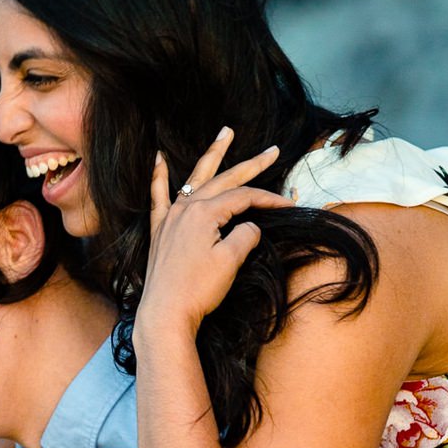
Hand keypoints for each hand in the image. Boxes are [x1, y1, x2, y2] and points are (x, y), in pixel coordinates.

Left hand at [138, 126, 294, 337]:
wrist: (165, 314)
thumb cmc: (198, 290)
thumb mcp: (231, 261)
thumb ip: (245, 236)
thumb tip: (249, 227)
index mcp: (205, 213)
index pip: (244, 198)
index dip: (269, 199)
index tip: (289, 205)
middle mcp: (186, 208)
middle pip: (225, 180)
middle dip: (251, 165)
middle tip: (273, 151)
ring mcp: (171, 218)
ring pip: (196, 179)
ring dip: (213, 156)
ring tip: (225, 133)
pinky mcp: (160, 232)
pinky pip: (158, 196)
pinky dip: (158, 176)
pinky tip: (158, 158)